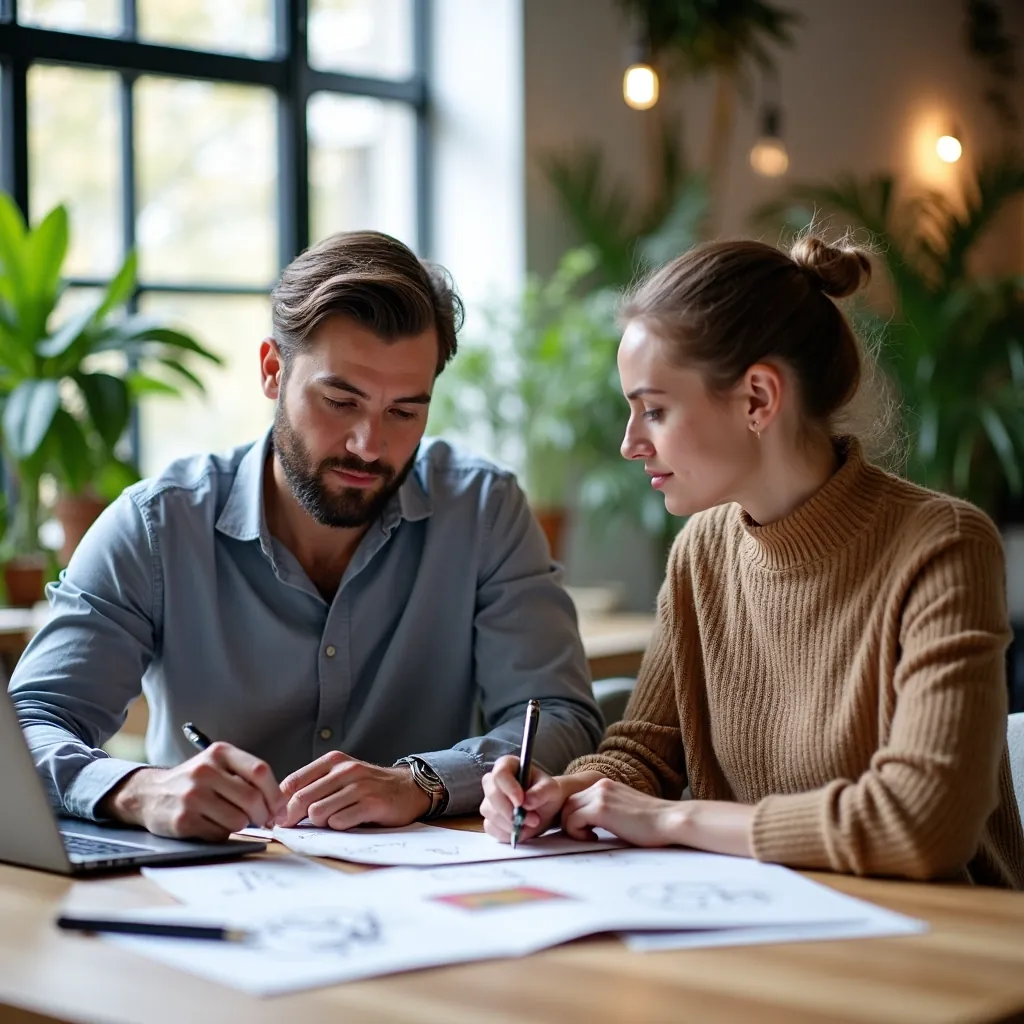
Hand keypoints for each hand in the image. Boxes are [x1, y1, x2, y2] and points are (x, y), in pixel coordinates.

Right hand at [99, 743, 285, 840]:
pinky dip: (222, 834)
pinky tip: (212, 825)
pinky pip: (219, 834)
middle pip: (252, 798)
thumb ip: (246, 776)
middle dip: (263, 815)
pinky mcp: (183, 820)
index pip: (260, 771)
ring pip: (238, 820)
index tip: (279, 807)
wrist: (149, 793)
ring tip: (232, 819)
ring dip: (242, 825)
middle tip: (263, 820)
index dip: (275, 793)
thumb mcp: (218, 765)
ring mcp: (192, 796)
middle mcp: (205, 771)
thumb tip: (279, 803)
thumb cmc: (194, 781)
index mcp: (219, 753)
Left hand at [274, 751, 430, 829]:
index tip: (277, 820)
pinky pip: (340, 822)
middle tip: (292, 829)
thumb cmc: (368, 786)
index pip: (293, 783)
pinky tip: (349, 822)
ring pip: (318, 812)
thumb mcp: (341, 777)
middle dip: (293, 818)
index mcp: (333, 760)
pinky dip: (339, 827)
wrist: (409, 788)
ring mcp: (360, 786)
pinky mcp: (372, 803)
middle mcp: (346, 770)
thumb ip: (314, 787)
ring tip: (332, 820)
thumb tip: (280, 810)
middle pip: (301, 799)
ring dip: (320, 823)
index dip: (280, 805)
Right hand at [480, 757, 603, 844]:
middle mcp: (494, 781)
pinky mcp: (489, 818)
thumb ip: (541, 792)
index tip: (521, 802)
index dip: (508, 788)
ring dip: (510, 823)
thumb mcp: (551, 789)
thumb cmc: (547, 792)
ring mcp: (489, 800)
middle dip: (510, 810)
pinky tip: (520, 830)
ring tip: (530, 824)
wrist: (546, 808)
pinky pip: (490, 827)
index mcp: (508, 765)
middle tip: (532, 819)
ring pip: (489, 812)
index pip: (500, 773)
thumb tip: (527, 802)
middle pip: (491, 793)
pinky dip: (506, 833)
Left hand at [561, 778, 684, 846]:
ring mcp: (599, 795)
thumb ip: (606, 810)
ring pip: (566, 811)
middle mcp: (600, 785)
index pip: (575, 798)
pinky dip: (577, 833)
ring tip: (591, 838)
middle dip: (570, 822)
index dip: (574, 816)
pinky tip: (595, 839)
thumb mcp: (624, 810)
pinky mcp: (601, 809)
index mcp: (606, 785)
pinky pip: (572, 821)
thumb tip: (588, 824)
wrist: (671, 821)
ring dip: (572, 828)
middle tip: (586, 836)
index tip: (586, 831)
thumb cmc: (652, 824)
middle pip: (567, 803)